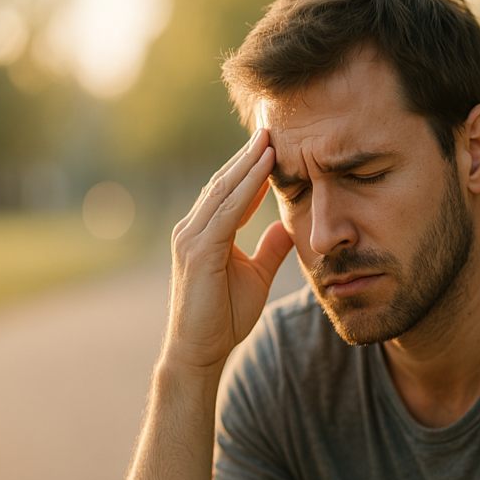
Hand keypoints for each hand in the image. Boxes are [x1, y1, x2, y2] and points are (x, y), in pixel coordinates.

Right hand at [164, 129, 292, 371]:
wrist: (199, 353)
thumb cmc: (223, 317)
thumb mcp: (257, 275)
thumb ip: (270, 249)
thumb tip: (288, 227)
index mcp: (206, 232)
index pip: (229, 191)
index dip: (250, 167)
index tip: (273, 144)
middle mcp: (193, 228)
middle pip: (224, 182)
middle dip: (248, 155)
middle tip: (271, 127)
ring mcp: (191, 237)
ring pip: (224, 189)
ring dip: (248, 162)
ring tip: (270, 137)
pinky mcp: (198, 250)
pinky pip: (227, 210)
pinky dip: (247, 186)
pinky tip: (264, 167)